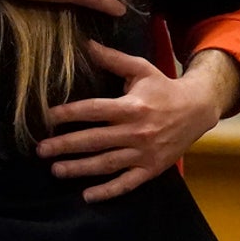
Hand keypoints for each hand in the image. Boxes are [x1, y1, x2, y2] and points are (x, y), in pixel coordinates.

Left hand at [36, 41, 235, 202]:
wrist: (198, 109)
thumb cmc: (163, 87)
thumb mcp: (140, 68)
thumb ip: (112, 59)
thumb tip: (85, 44)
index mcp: (132, 106)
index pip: (94, 110)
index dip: (69, 114)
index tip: (47, 117)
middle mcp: (137, 132)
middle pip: (95, 140)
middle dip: (66, 145)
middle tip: (41, 149)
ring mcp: (144, 153)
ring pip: (107, 164)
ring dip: (79, 169)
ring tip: (56, 170)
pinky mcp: (151, 169)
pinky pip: (127, 183)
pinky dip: (108, 192)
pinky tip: (87, 196)